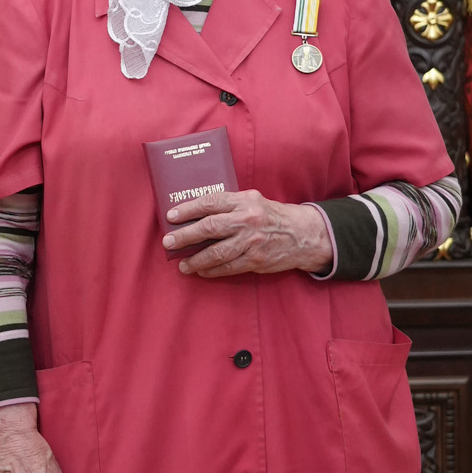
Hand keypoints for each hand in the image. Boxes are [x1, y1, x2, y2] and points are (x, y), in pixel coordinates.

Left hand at [164, 190, 333, 277]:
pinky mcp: (256, 259)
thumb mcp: (252, 201)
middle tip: (168, 242)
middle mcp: (247, 220)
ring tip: (183, 264)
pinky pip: (228, 267)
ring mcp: (251, 241)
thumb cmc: (271, 216)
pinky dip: (212, 270)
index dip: (188, 210)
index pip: (210, 202)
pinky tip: (201, 271)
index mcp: (244, 201)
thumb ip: (228, 205)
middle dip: (185, 236)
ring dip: (196, 259)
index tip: (171, 216)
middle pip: (209, 228)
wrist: (303, 234)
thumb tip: (195, 215)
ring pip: (217, 253)